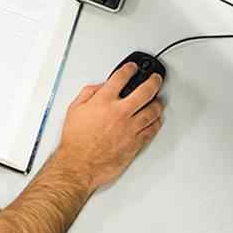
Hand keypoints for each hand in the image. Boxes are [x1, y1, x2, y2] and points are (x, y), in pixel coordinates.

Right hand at [49, 63, 163, 193]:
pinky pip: (152, 130)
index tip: (132, 67)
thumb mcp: (74, 109)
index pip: (121, 78)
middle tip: (156, 79)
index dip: (129, 69)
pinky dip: (156, 123)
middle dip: (153, 81)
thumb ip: (88, 93)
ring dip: (158, 103)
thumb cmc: (76, 140)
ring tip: (158, 100)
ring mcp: (130, 128)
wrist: (80, 164)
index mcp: (104, 101)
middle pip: (144, 91)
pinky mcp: (136, 143)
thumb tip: (101, 87)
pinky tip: (156, 120)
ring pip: (153, 111)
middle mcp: (120, 112)